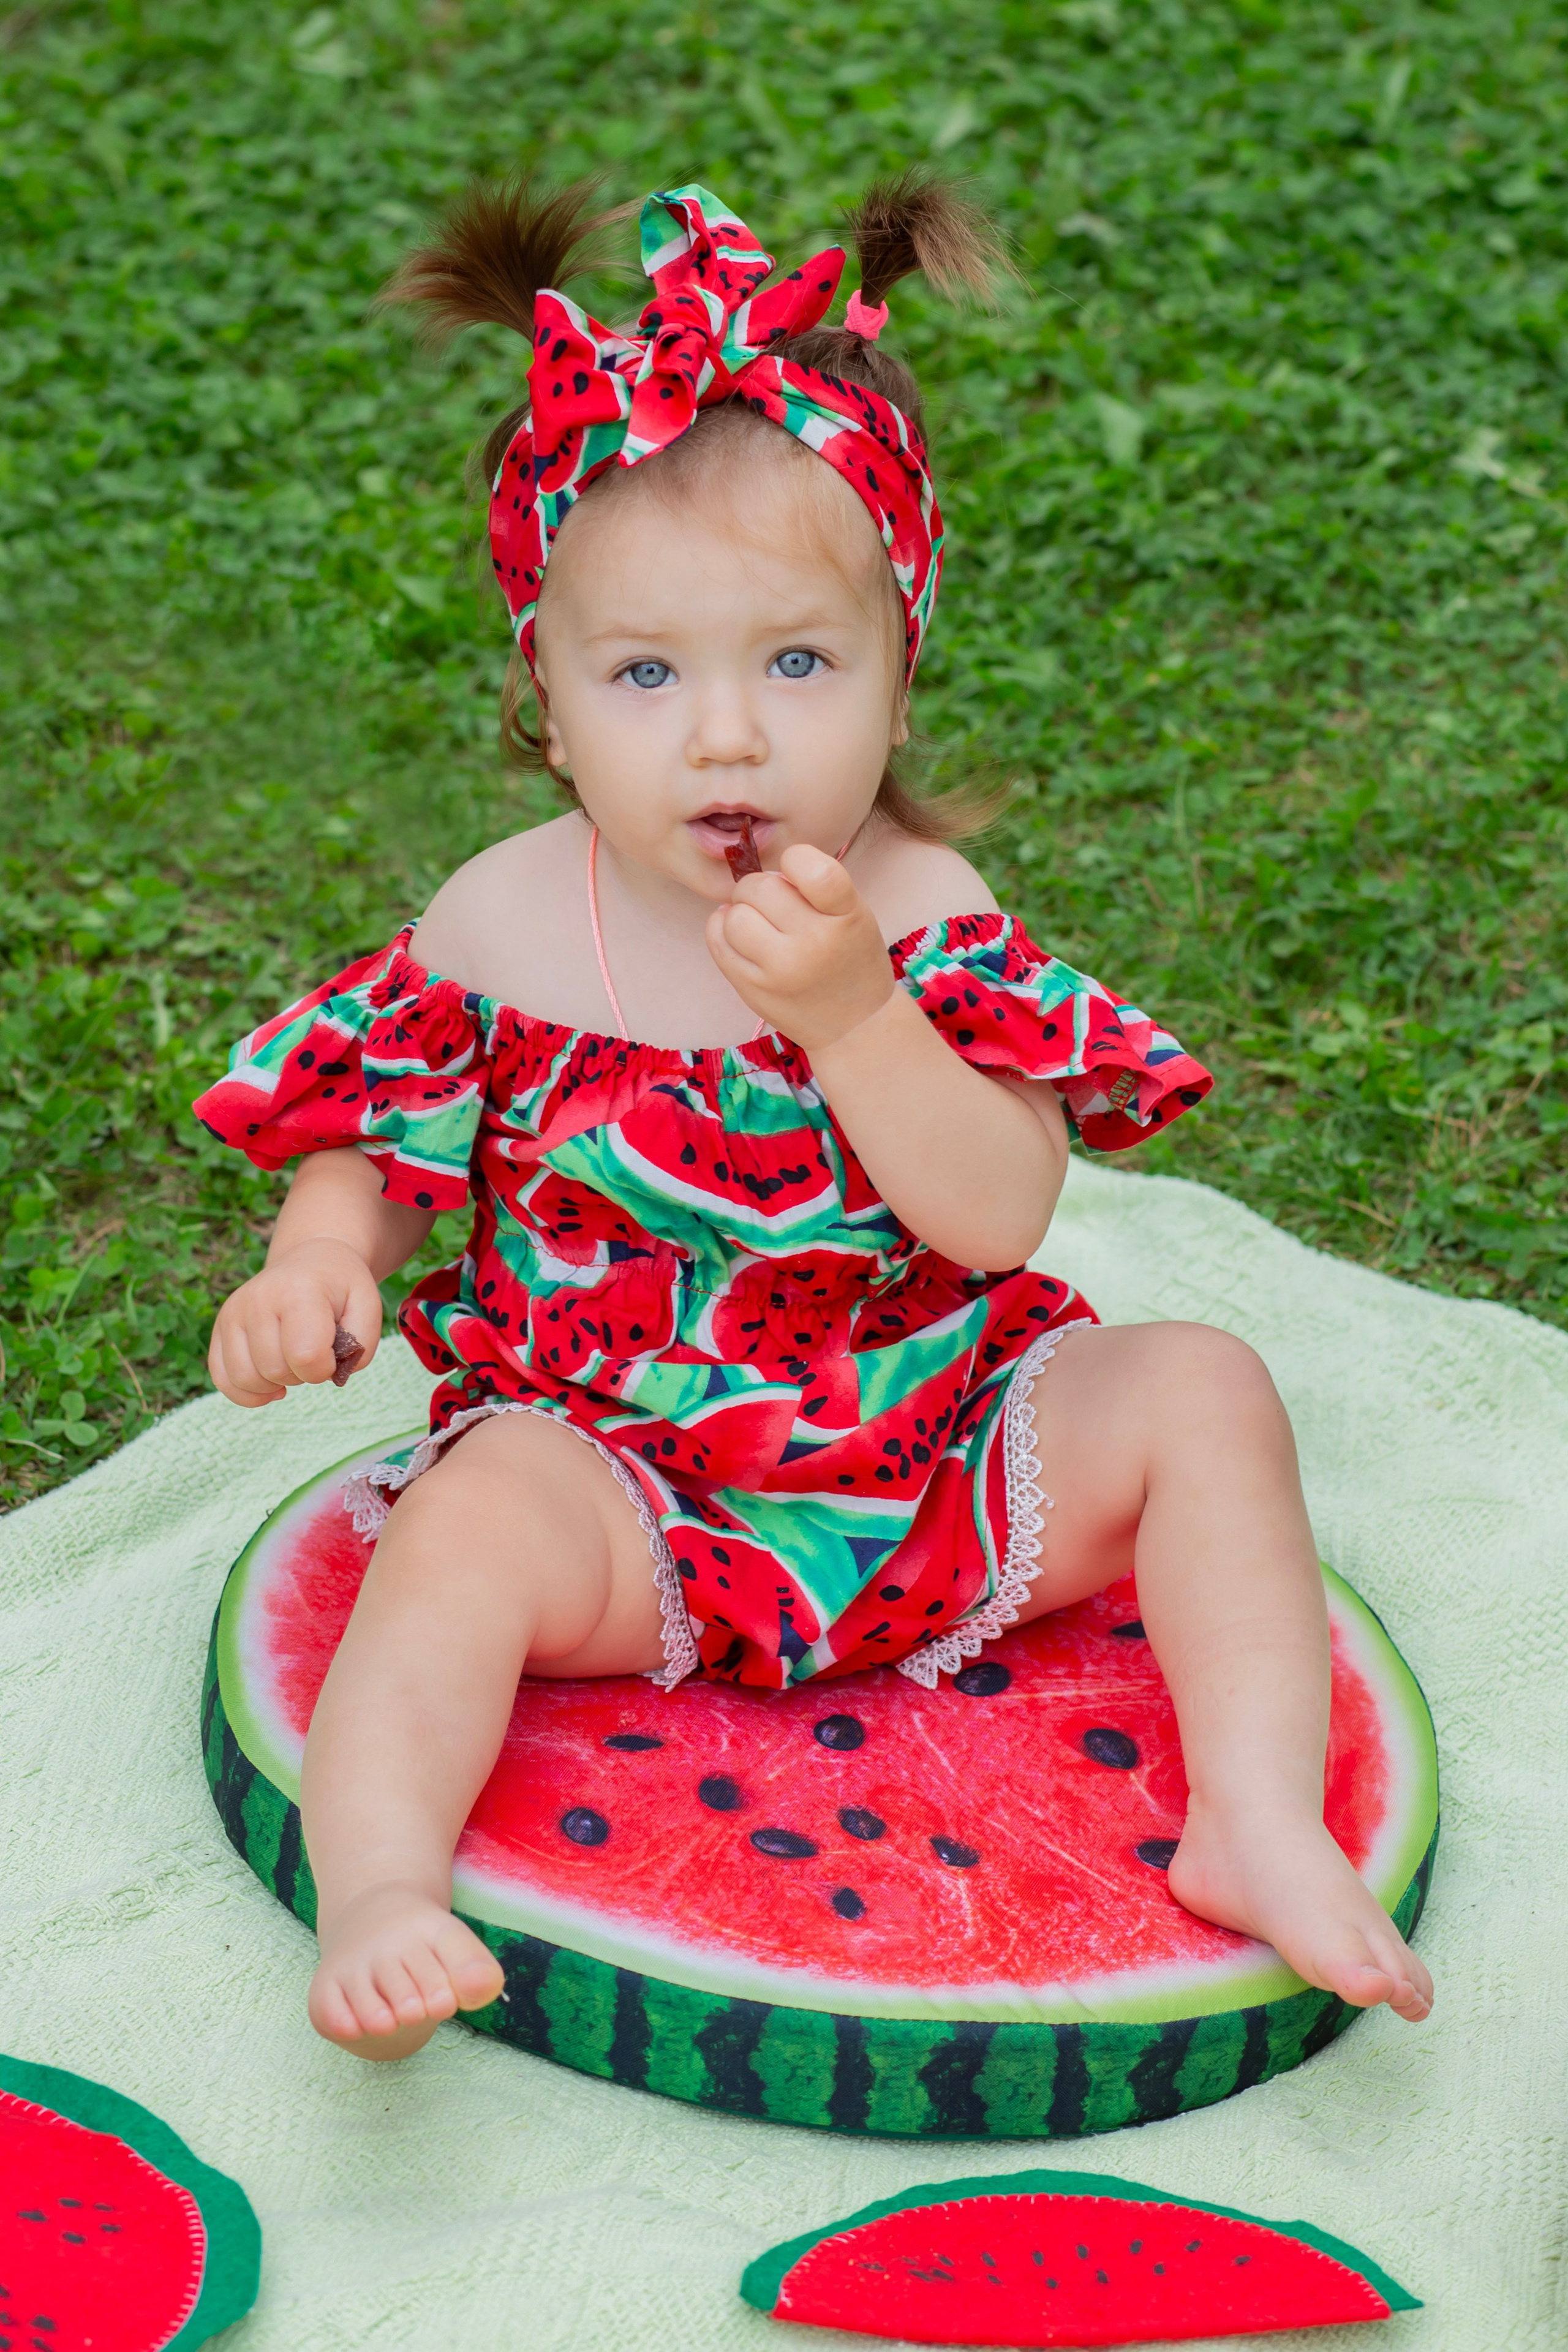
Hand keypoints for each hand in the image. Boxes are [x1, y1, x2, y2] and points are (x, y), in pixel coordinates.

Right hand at [209, 1235, 383, 1407]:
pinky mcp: (220, 1327)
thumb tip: (330, 1372)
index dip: (325, 1368)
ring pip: (245, 1379)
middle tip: (313, 1351)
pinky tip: (270, 1384)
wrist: (310, 1262)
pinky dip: (247, 1392)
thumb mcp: (368, 1305)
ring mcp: (234, 1312)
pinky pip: (223, 1379)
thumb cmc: (340, 1289)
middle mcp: (258, 1298)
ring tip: (292, 1362)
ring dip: (275, 1383)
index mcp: (298, 1291)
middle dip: (302, 1375)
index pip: (306, 1356)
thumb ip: (361, 1343)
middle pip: (274, 1370)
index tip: (333, 1353)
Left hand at [705, 843, 892, 1052]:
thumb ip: (814, 886)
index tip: (796, 870)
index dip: (796, 859)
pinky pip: (717, 940)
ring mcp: (780, 970)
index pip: (814, 870)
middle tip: (774, 904)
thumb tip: (754, 870)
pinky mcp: (752, 989)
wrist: (855, 1025)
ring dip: (741, 911)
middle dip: (761, 887)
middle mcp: (814, 944)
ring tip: (759, 923)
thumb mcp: (854, 914)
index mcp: (847, 917)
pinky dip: (722, 929)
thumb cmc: (850, 958)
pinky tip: (740, 935)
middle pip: (761, 888)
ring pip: (734, 915)